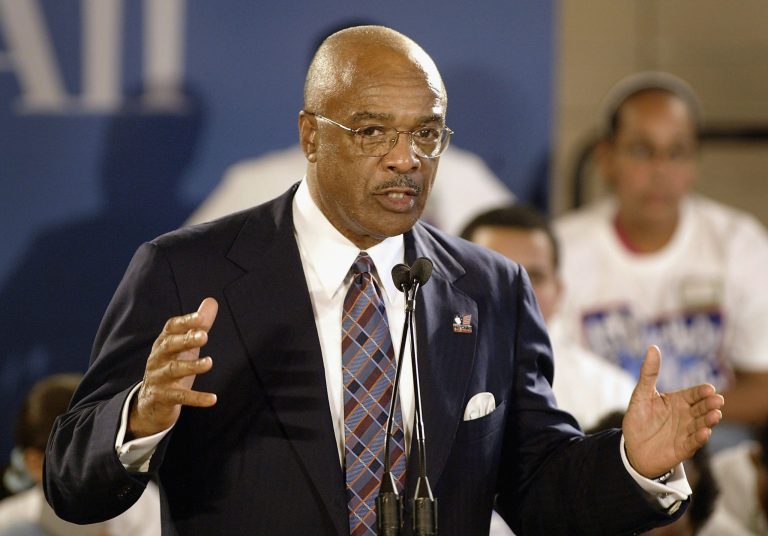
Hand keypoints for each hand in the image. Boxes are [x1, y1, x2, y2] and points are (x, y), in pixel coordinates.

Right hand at [128, 298, 218, 438]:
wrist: (151, 402)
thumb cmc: (172, 365)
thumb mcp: (185, 345)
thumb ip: (199, 325)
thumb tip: (212, 301)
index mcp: (164, 342)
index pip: (171, 328)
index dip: (185, 322)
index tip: (201, 318)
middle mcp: (158, 358)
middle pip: (169, 346)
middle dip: (185, 340)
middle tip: (204, 336)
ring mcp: (158, 378)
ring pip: (173, 370)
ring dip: (191, 366)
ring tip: (209, 362)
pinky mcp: (163, 397)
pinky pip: (180, 397)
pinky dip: (196, 398)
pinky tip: (213, 399)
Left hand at [622, 345, 724, 477]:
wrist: (632, 447)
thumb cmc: (639, 418)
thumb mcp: (641, 394)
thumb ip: (649, 373)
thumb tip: (653, 347)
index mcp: (679, 401)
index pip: (694, 394)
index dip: (701, 391)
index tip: (708, 388)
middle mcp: (687, 416)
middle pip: (702, 408)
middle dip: (710, 404)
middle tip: (717, 400)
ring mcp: (686, 432)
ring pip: (701, 424)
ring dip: (709, 420)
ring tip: (715, 415)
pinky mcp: (683, 449)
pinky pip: (693, 443)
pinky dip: (699, 438)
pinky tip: (705, 433)